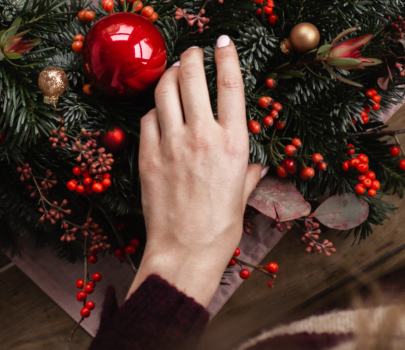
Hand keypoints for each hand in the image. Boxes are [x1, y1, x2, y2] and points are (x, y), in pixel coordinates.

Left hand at [128, 35, 263, 306]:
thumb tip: (256, 166)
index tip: (222, 43)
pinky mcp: (148, 156)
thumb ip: (248, 173)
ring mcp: (172, 144)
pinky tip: (159, 112)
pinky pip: (148, 119)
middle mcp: (203, 136)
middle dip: (192, 57)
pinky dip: (154, 110)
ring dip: (169, 75)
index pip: (230, 86)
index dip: (226, 57)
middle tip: (192, 52)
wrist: (185, 251)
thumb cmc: (220, 229)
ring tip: (173, 72)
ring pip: (165, 91)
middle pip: (193, 78)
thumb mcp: (242, 197)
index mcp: (233, 144)